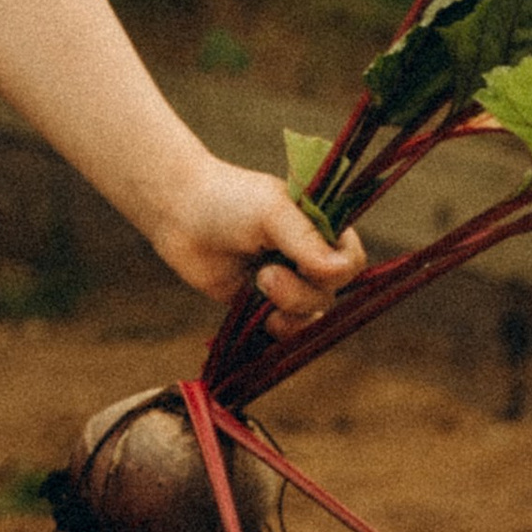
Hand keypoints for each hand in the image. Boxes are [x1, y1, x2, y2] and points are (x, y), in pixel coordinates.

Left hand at [147, 156, 365, 319]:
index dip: (336, 272)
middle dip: (300, 291)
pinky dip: (278, 329)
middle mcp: (309, 256)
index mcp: (321, 228)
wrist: (179, 215)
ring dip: (288, 309)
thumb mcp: (272, 212)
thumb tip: (340, 271)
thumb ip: (307, 240)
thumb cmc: (228, 201)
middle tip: (265, 274)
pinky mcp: (264, 304)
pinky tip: (260, 315)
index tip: (303, 264)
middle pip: (331, 294)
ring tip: (257, 285)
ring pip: (311, 315)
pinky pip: (287, 330)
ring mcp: (287, 282)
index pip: (352, 261)